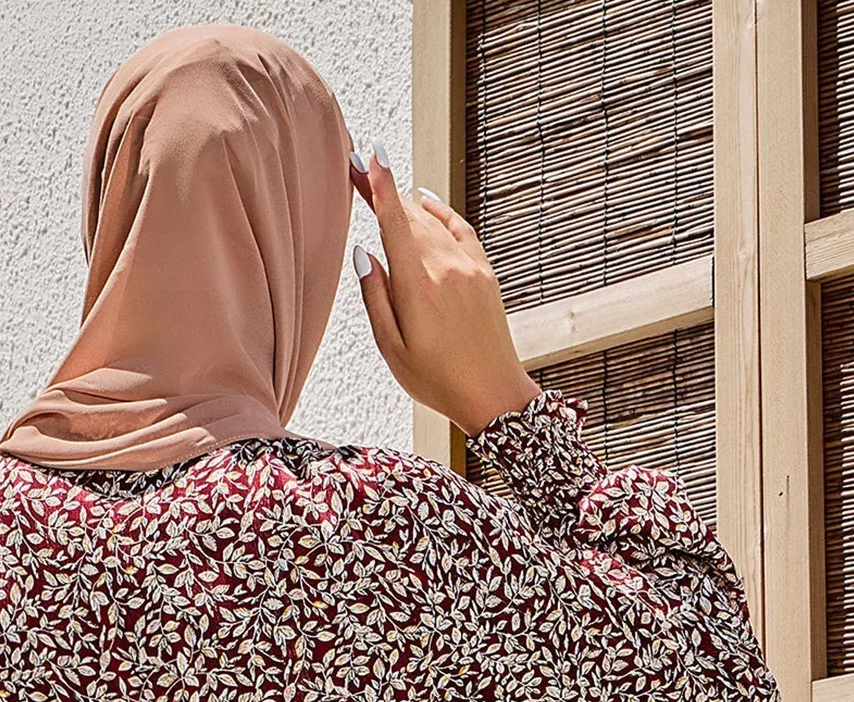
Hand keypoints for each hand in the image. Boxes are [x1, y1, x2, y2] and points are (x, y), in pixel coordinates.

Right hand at [350, 149, 540, 435]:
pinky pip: (459, 228)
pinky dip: (440, 211)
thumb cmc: (438, 381)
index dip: (377, 184)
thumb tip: (363, 254)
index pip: (393, 221)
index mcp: (417, 287)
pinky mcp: (483, 272)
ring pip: (431, 221)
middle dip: (382, 188)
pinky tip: (425, 201)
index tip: (365, 154)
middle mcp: (444, 268)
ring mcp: (468, 267)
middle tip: (359, 163)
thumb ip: (375, 299)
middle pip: (408, 214)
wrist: (494, 395)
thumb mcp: (393, 350)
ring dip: (405, 201)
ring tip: (383, 185)